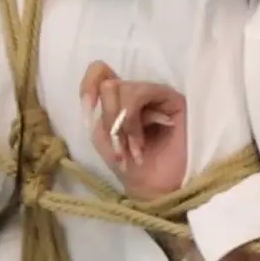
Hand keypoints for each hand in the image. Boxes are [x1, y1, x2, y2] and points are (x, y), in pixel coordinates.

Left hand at [81, 61, 187, 200]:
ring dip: (123, 125)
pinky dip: (134, 121)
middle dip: (109, 120)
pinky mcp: (171, 98)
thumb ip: (99, 109)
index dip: (88, 87)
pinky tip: (143, 143)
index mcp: (116, 100)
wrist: (155, 189)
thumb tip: (105, 86)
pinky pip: (140, 93)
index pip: (99, 72)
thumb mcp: (104, 137)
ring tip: (134, 149)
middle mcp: (135, 92)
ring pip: (123, 88)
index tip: (88, 113)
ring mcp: (154, 93)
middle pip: (108, 84)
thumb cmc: (131, 167)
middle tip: (120, 148)